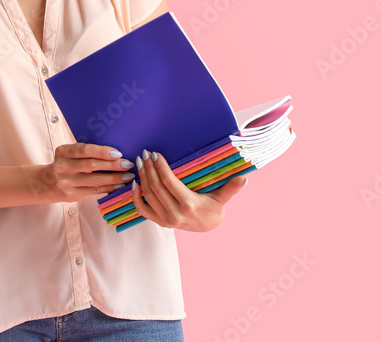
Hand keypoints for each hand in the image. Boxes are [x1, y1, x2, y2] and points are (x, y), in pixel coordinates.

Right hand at [39, 143, 135, 203]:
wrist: (44, 183)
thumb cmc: (64, 164)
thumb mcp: (68, 154)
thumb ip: (84, 152)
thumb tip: (114, 152)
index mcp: (63, 152)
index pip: (84, 150)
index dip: (102, 151)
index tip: (118, 153)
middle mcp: (62, 167)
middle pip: (91, 165)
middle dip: (112, 165)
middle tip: (128, 164)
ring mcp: (66, 182)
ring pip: (94, 180)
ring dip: (114, 178)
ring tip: (128, 176)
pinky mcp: (71, 195)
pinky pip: (93, 191)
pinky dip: (108, 188)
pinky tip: (119, 186)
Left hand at [131, 148, 246, 231]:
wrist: (207, 227)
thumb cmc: (214, 208)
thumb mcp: (222, 197)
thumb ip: (231, 188)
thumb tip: (244, 179)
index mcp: (188, 205)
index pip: (169, 182)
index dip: (160, 167)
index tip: (155, 154)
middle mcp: (175, 214)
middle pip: (156, 187)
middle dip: (148, 168)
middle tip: (144, 154)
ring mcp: (166, 219)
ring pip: (148, 196)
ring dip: (142, 178)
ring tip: (140, 163)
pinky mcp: (160, 222)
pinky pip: (143, 210)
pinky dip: (136, 197)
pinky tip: (135, 183)